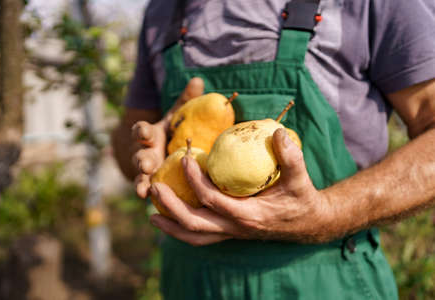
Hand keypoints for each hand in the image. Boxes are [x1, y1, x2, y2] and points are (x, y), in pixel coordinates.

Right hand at [132, 77, 204, 197]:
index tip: (144, 132)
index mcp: (150, 134)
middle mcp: (144, 153)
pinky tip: (154, 205)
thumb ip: (187, 100)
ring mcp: (146, 172)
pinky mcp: (153, 185)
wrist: (167, 149)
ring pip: (140, 177)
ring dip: (141, 183)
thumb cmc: (175, 129)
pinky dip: (151, 197)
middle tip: (146, 165)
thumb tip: (198, 81)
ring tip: (142, 192)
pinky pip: (151, 192)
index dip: (141, 131)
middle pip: (139, 156)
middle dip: (141, 160)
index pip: (141, 130)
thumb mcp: (180, 115)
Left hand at [149, 128, 337, 245]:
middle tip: (153, 186)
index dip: (195, 180)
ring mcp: (231, 233)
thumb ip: (291, 157)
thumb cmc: (302, 199)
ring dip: (172, 226)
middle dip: (171, 206)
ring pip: (194, 236)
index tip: (185, 158)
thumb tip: (277, 131)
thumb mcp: (300, 178)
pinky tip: (171, 219)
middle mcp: (235, 228)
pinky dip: (183, 230)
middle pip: (194, 224)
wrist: (308, 223)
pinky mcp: (230, 232)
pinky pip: (201, 237)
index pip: (212, 199)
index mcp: (248, 214)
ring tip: (152, 212)